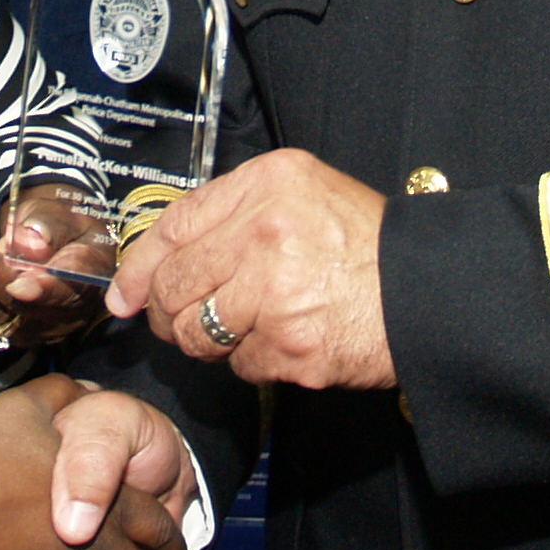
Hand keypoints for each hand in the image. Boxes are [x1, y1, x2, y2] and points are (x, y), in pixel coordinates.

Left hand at [0, 187, 114, 349]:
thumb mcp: (69, 212)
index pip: (66, 292)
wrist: (57, 240)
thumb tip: (32, 242)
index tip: (19, 285)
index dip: (44, 290)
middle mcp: (54, 316)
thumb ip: (52, 226)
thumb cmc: (67, 224)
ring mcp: (22, 326)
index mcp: (84, 286)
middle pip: (15, 301)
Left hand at [109, 147, 394, 389]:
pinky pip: (238, 364)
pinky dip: (251, 361)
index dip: (140, 267)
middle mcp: (266, 232)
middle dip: (170, 312)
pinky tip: (281, 341)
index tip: (125, 293)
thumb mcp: (302, 192)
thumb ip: (234, 211)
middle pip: (176, 286)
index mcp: (267, 185)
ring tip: (242, 329)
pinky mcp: (289, 346)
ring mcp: (275, 293)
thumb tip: (156, 263)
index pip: (175, 226)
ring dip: (208, 340)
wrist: (425, 292)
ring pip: (197, 333)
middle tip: (183, 320)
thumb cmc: (362, 244)